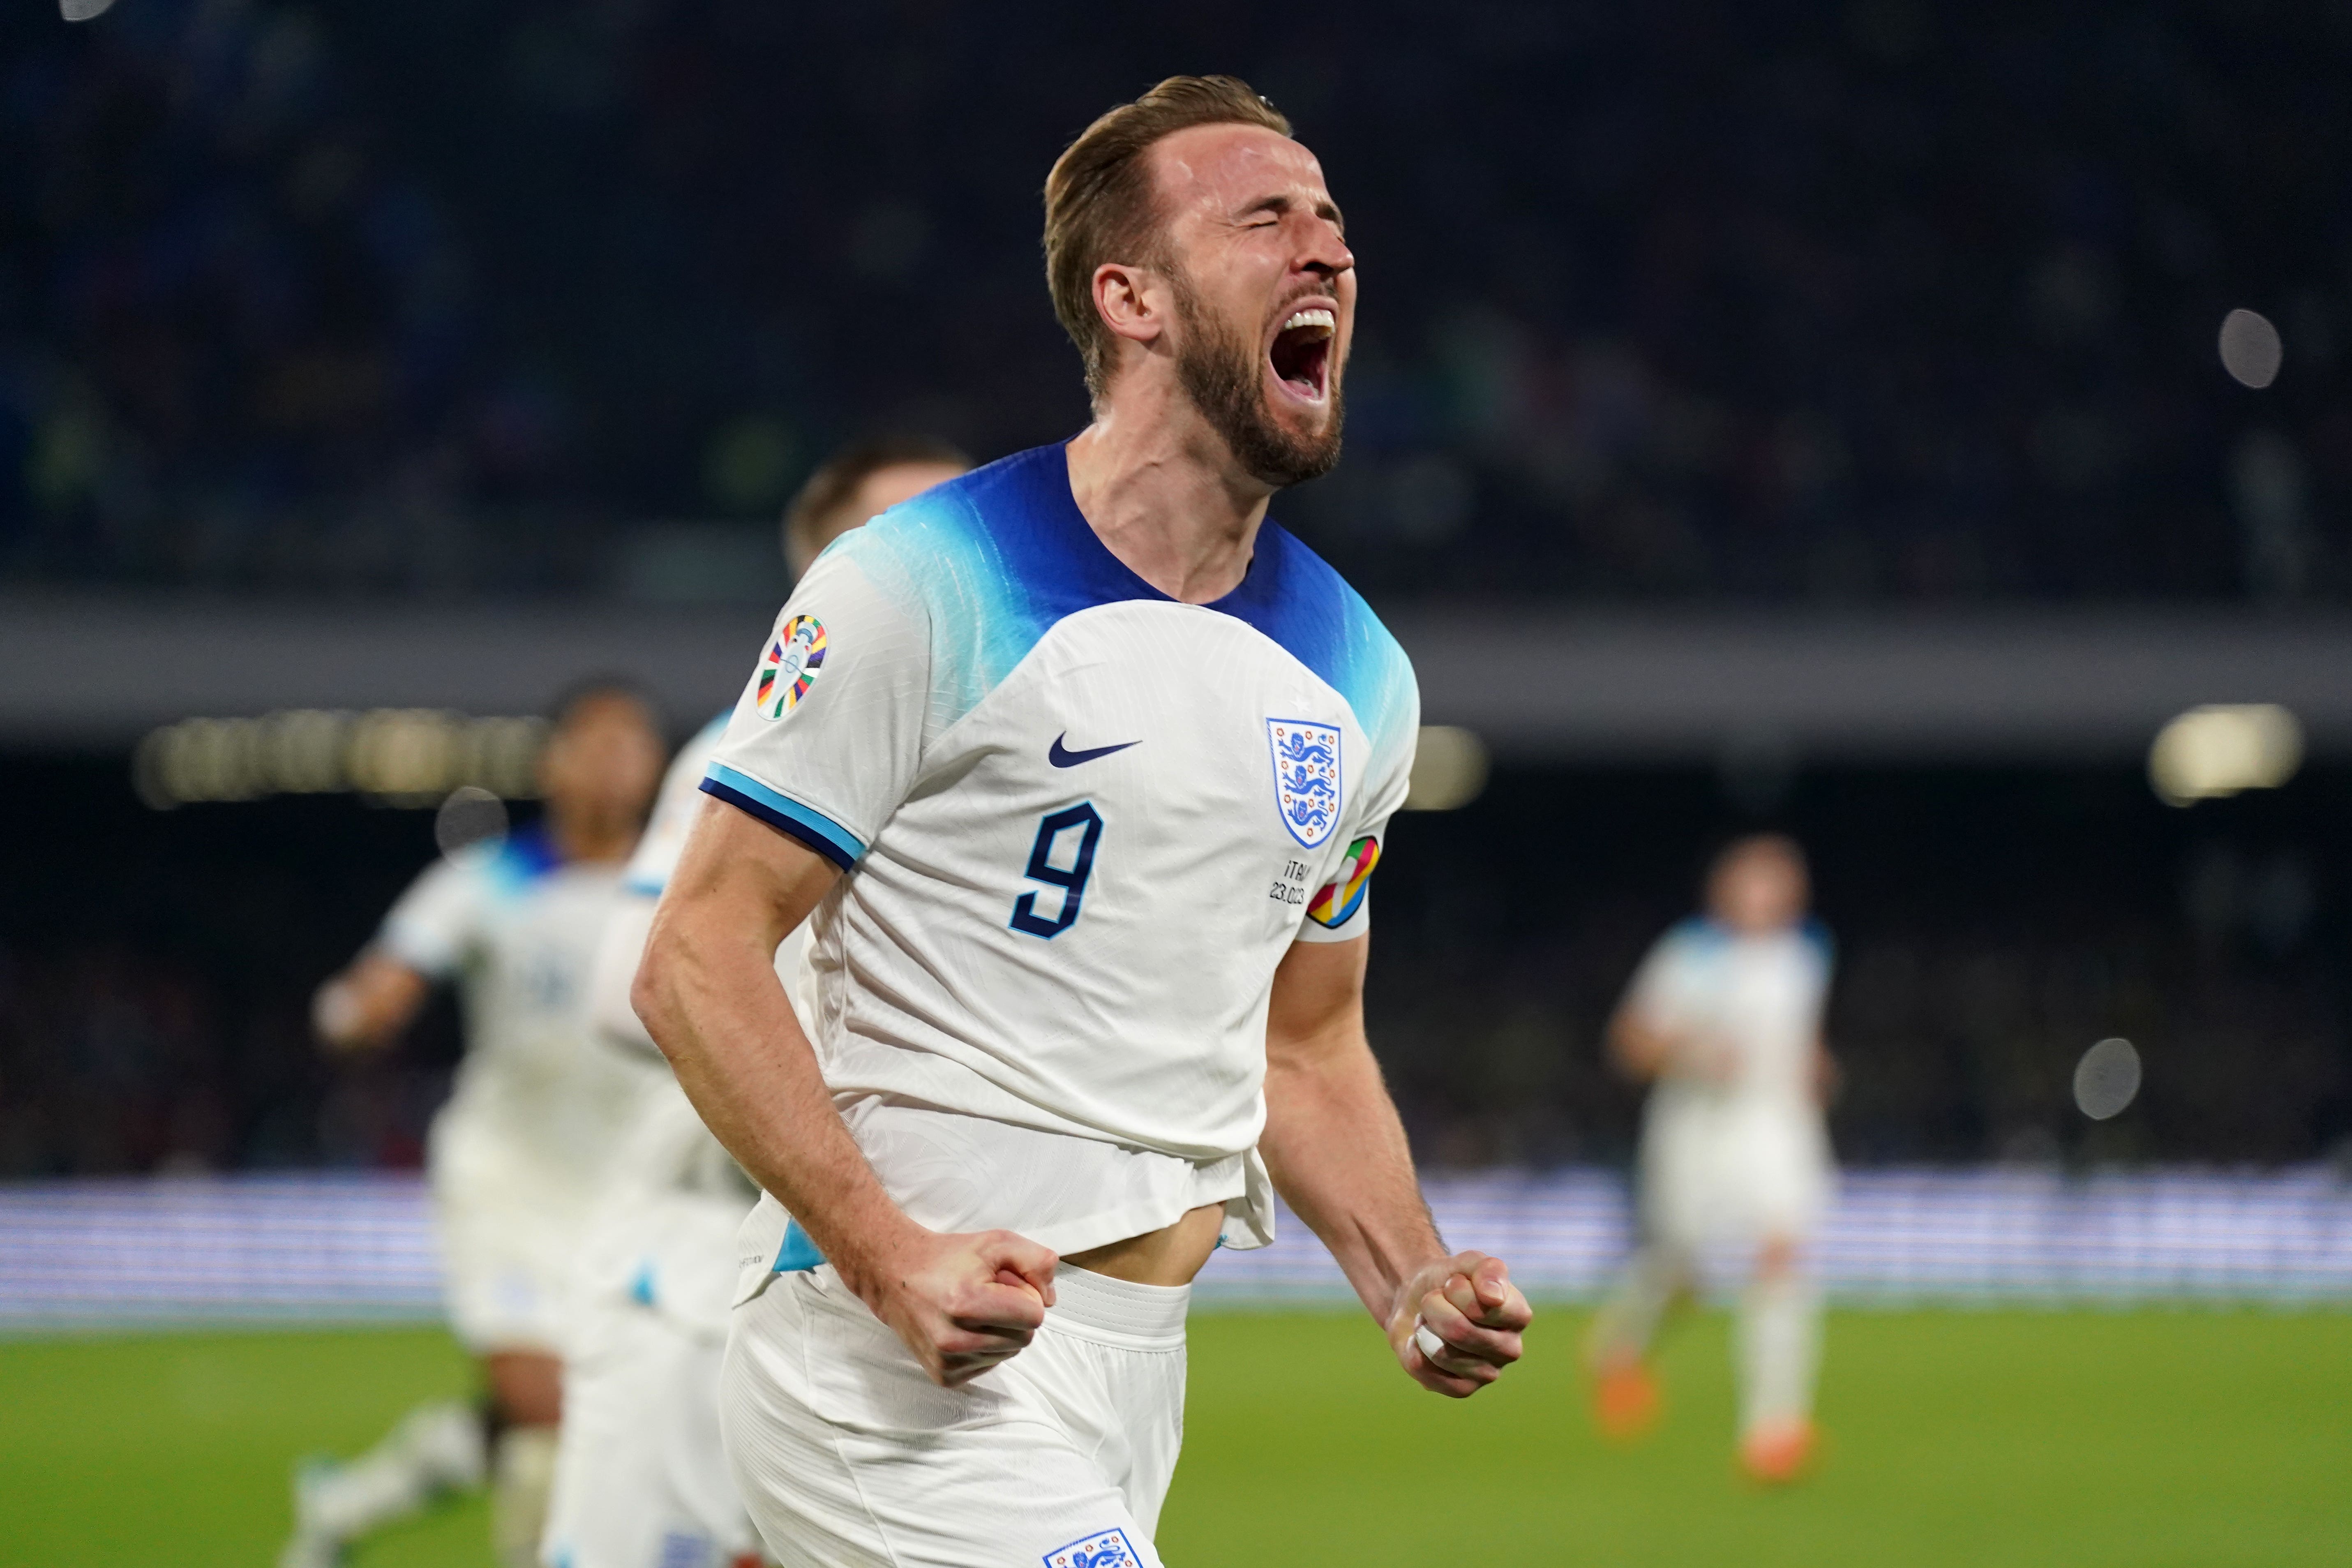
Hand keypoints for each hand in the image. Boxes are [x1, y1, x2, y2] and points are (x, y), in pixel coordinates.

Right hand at [855, 1225, 1059, 1387]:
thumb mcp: (997, 1242)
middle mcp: (954, 1339)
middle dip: (1015, 1314)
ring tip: (973, 1310)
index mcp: (967, 1303)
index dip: (1026, 1295)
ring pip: (1009, 1353)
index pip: (1035, 1316)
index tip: (1004, 1283)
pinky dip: (984, 1347)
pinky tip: (963, 1327)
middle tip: (988, 1294)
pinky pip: (989, 1366)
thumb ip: (1036, 1261)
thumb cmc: (948, 1258)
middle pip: (1025, 1338)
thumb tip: (1050, 1299)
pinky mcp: (944, 1376)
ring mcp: (947, 1362)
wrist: (895, 1276)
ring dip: (1000, 1331)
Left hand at [1387, 1251, 1531, 1396]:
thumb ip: (1487, 1270)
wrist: (1420, 1300)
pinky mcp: (1463, 1389)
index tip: (1453, 1283)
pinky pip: (1426, 1370)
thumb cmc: (1451, 1280)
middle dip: (1434, 1307)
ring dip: (1423, 1328)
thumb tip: (1494, 1297)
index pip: (1484, 1306)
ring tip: (1431, 1321)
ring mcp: (1488, 1373)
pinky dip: (1415, 1349)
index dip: (1456, 1290)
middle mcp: (1510, 1348)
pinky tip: (1423, 1342)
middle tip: (1434, 1300)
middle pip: (1458, 1330)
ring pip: (1440, 1352)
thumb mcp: (1468, 1262)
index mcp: (1519, 1315)